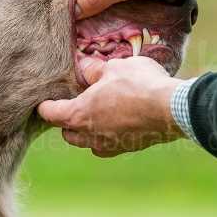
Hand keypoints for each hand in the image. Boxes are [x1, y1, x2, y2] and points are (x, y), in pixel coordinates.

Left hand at [37, 56, 183, 156]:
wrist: (171, 109)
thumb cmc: (139, 84)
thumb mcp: (114, 67)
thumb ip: (94, 70)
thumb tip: (84, 67)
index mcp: (78, 114)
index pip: (50, 114)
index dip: (45, 106)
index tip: (44, 101)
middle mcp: (89, 135)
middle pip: (67, 132)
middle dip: (67, 120)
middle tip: (75, 103)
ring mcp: (108, 145)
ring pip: (87, 141)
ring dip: (87, 130)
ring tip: (97, 112)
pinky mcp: (126, 148)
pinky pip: (108, 144)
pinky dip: (107, 135)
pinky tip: (117, 121)